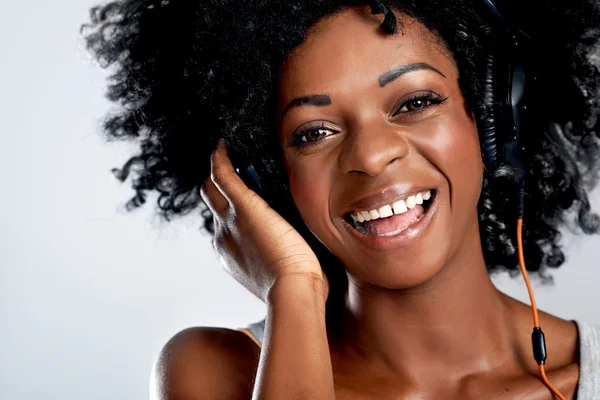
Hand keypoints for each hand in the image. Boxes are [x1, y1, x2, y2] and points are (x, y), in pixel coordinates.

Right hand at [200, 142, 326, 301]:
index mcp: (233, 254)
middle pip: (212, 204)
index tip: (245, 196)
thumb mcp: (287, 269)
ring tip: (232, 154)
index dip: (231, 209)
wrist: (293, 290)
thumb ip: (288, 254)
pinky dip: (221, 159)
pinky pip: (221, 174)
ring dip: (220, 172)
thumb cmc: (299, 287)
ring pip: (212, 189)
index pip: (225, 223)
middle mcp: (223, 237)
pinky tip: (224, 145)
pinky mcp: (242, 206)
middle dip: (219, 188)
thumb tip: (305, 248)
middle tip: (237, 169)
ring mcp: (229, 221)